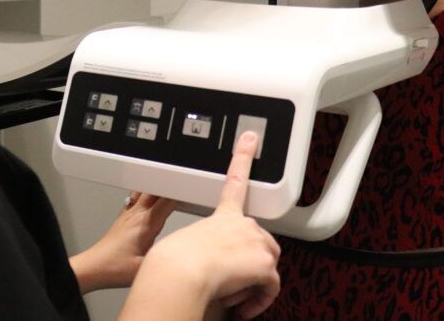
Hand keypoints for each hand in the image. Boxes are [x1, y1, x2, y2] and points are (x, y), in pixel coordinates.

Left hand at [69, 191, 176, 292]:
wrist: (94, 267)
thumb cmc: (114, 268)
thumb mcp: (146, 268)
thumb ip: (166, 258)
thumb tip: (182, 254)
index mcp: (146, 223)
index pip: (167, 200)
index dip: (182, 193)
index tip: (193, 193)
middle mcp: (137, 214)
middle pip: (156, 189)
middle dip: (171, 186)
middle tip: (184, 189)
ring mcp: (129, 214)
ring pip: (146, 190)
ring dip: (158, 188)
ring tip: (171, 190)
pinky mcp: (124, 218)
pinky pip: (137, 198)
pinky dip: (147, 195)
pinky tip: (151, 200)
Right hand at [118, 132, 279, 319]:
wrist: (181, 272)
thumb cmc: (173, 263)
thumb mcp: (187, 246)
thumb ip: (204, 247)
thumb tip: (208, 262)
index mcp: (221, 216)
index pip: (235, 181)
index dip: (242, 156)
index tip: (250, 138)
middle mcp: (242, 224)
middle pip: (261, 244)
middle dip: (251, 264)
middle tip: (231, 281)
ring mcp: (256, 241)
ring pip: (267, 268)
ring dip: (253, 284)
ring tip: (231, 293)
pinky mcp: (265, 262)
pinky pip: (270, 289)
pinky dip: (259, 301)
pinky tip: (243, 305)